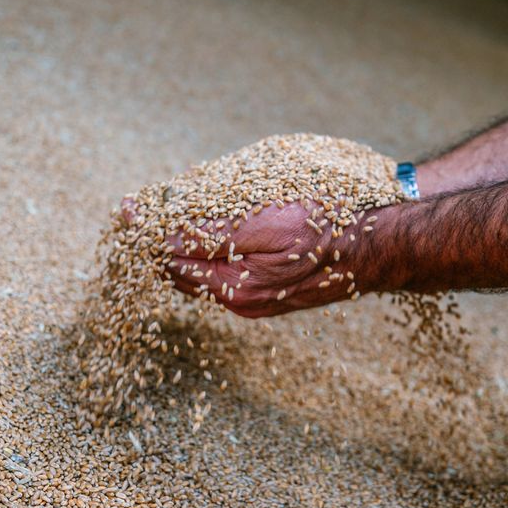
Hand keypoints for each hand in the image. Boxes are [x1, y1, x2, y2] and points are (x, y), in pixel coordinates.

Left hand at [123, 197, 392, 317]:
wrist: (382, 245)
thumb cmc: (328, 228)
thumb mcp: (263, 224)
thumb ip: (205, 232)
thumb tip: (154, 233)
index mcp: (233, 289)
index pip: (169, 261)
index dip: (145, 231)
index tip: (126, 207)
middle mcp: (239, 300)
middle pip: (179, 270)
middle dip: (157, 239)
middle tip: (136, 209)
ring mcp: (255, 296)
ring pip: (200, 268)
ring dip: (181, 242)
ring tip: (164, 214)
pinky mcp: (269, 286)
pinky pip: (223, 268)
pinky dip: (207, 245)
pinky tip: (207, 225)